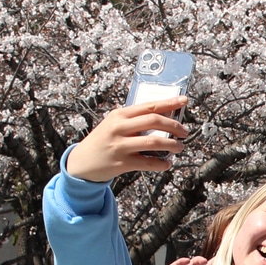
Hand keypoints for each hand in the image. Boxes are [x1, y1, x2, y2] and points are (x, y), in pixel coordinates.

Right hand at [66, 98, 188, 182]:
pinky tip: (167, 163)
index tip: (184, 100)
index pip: (149, 106)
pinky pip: (148, 163)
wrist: (81, 162)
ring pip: (154, 142)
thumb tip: (165, 117)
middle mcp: (119, 128)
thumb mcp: (114, 124)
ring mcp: (120, 146)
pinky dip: (162, 163)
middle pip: (154, 121)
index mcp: (119, 115)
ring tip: (179, 147)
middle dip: (174, 125)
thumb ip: (135, 120)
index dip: (169, 103)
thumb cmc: (103, 141)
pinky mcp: (122, 163)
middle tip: (184, 131)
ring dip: (172, 145)